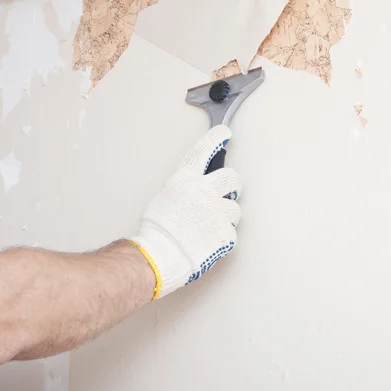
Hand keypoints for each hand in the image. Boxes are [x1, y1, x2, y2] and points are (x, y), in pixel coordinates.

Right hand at [129, 125, 241, 299]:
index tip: (224, 133)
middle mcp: (203, 191)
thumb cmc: (156, 232)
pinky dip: (223, 238)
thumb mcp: (164, 198)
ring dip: (226, 217)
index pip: (202, 151)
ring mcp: (216, 211)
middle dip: (232, 185)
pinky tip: (208, 242)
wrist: (159, 257)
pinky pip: (231, 232)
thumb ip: (183, 190)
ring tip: (208, 229)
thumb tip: (194, 191)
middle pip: (231, 177)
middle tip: (229, 192)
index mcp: (184, 181)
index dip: (215, 139)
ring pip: (234, 208)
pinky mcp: (226, 231)